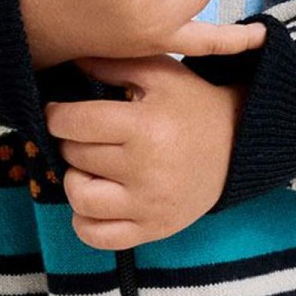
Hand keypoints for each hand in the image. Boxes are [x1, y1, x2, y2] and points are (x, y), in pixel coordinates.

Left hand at [43, 54, 246, 249]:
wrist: (238, 144)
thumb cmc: (192, 104)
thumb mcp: (159, 72)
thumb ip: (111, 63)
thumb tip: (67, 59)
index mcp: (146, 127)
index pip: (73, 123)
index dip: (57, 115)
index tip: (61, 113)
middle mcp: (147, 170)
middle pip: (75, 157)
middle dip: (71, 143)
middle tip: (86, 136)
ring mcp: (150, 205)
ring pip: (80, 198)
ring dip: (75, 180)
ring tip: (91, 168)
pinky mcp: (154, 229)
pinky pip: (97, 236)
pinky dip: (84, 221)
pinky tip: (96, 201)